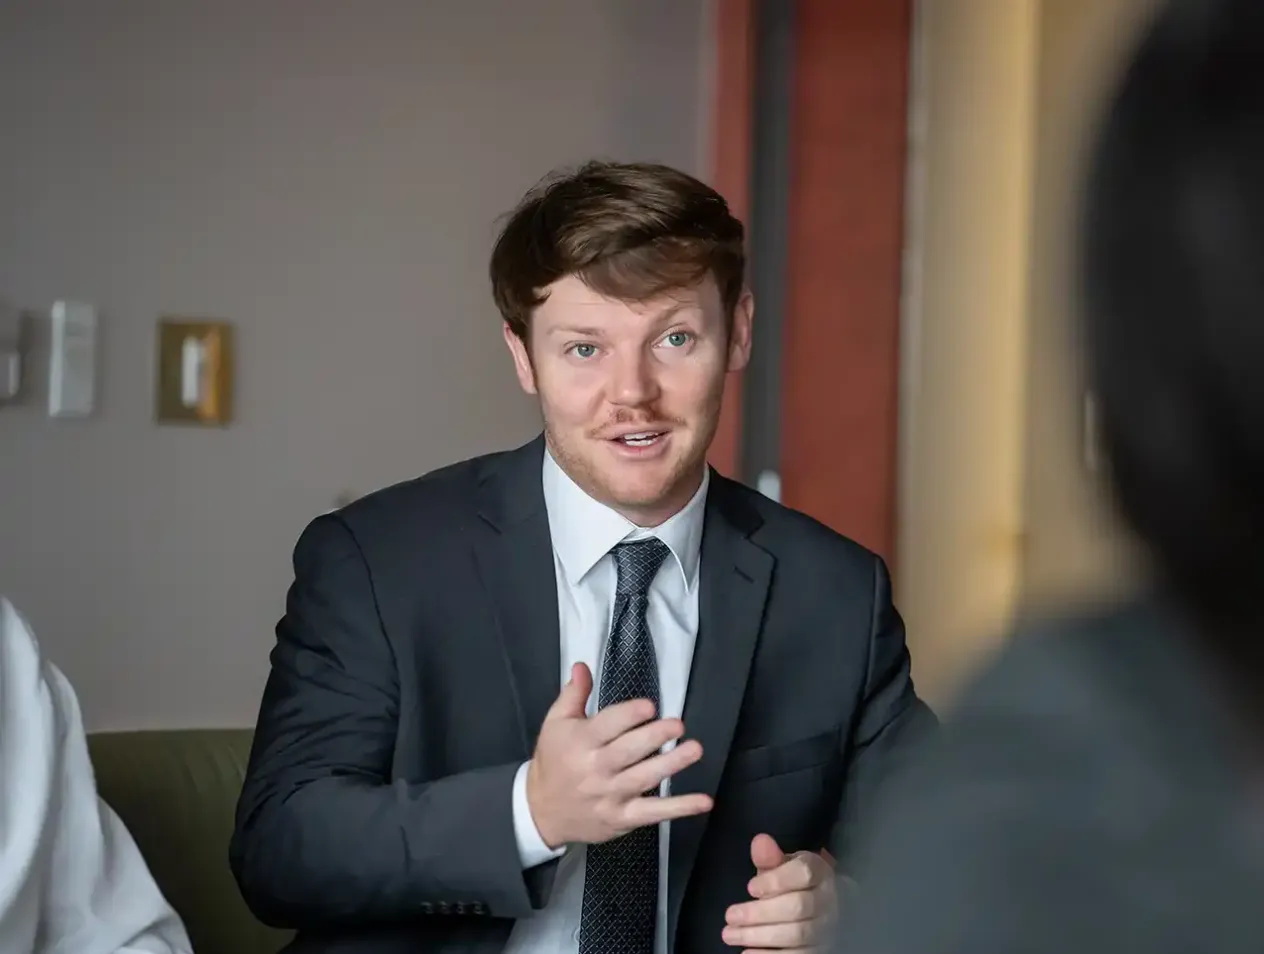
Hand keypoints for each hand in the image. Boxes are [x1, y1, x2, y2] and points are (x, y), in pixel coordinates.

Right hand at [525, 662, 712, 847]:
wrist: (541, 811)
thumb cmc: (553, 762)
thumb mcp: (555, 723)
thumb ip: (573, 694)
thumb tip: (583, 666)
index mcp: (580, 742)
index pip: (607, 726)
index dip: (629, 715)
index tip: (649, 706)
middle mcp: (596, 769)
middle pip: (629, 751)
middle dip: (655, 737)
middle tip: (678, 725)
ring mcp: (610, 795)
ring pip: (644, 778)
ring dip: (672, 764)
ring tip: (694, 749)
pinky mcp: (622, 817)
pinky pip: (653, 813)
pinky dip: (679, 808)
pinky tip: (702, 801)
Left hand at [721, 834, 836, 950]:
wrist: (820, 908)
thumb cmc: (794, 884)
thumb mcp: (782, 868)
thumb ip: (770, 858)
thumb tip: (760, 842)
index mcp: (820, 872)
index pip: (804, 873)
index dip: (776, 881)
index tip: (750, 888)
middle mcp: (829, 900)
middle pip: (797, 906)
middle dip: (760, 912)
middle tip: (730, 915)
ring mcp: (827, 928)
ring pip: (797, 934)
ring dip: (759, 936)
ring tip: (730, 934)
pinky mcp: (821, 949)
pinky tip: (747, 953)